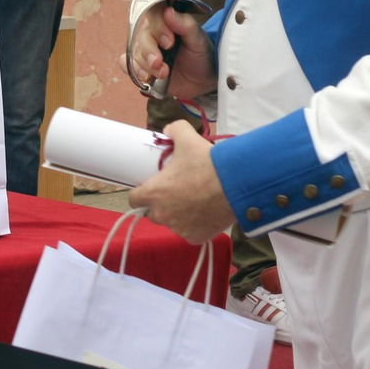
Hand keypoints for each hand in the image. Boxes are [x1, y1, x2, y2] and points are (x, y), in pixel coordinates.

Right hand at [121, 3, 216, 98]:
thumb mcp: (199, 41)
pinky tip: (146, 77)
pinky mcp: (140, 65)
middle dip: (150, 52)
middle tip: (161, 64)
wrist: (201, 81)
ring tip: (163, 74)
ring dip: (147, 66)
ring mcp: (145, 49)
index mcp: (166, 21)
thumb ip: (186, 25)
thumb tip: (168, 12)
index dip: (157, 26)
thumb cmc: (201, 56)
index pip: (153, 12)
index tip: (169, 42)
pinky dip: (133, 70)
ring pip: (135, 52)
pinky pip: (126, 63)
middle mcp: (153, 33)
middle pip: (142, 36)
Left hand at [128, 121, 235, 242]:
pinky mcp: (196, 238)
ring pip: (172, 223)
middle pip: (152, 213)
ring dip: (177, 215)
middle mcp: (162, 214)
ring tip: (193, 202)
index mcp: (153, 193)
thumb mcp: (187, 138)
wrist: (236, 185)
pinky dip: (194, 226)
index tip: (151, 187)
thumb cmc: (206, 163)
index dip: (140, 193)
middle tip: (175, 192)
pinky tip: (204, 213)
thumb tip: (168, 130)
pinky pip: (189, 233)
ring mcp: (179, 229)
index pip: (133, 199)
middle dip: (160, 205)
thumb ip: (174, 130)